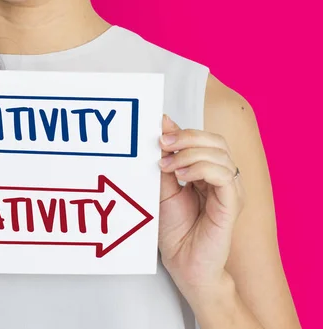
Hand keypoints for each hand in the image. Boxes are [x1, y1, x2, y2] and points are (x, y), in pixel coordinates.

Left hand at [157, 114, 244, 296]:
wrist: (183, 265)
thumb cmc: (175, 231)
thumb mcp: (163, 189)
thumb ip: (166, 160)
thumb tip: (163, 125)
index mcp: (208, 173)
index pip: (204, 139)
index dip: (183, 132)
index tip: (158, 132)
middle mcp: (223, 179)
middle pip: (216, 142)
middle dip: (187, 137)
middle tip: (163, 144)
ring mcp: (230, 192)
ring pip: (220, 155)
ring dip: (190, 153)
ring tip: (168, 166)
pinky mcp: (232, 205)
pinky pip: (225, 176)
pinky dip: (202, 169)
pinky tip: (183, 176)